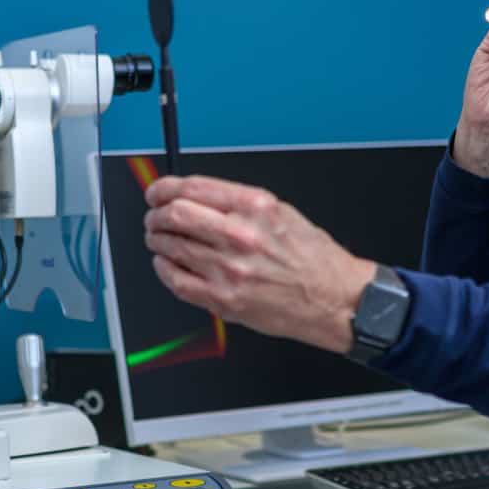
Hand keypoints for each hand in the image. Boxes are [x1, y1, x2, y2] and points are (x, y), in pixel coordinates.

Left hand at [143, 176, 376, 353]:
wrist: (334, 298)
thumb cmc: (312, 258)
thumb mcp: (280, 212)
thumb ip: (235, 203)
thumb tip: (193, 197)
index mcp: (255, 207)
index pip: (193, 188)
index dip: (164, 188)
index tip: (156, 193)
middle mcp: (241, 236)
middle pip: (175, 215)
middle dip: (156, 215)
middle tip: (154, 218)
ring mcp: (230, 270)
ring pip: (171, 247)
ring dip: (157, 241)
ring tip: (160, 240)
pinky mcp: (224, 300)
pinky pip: (177, 281)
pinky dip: (164, 269)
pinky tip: (167, 264)